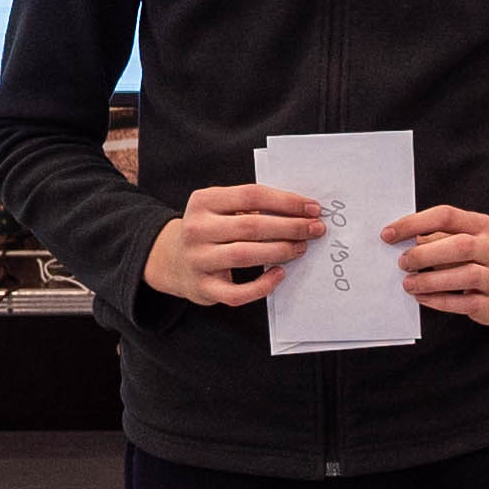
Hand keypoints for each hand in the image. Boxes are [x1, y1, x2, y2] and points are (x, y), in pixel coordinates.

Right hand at [144, 184, 323, 307]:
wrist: (173, 261)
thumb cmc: (210, 230)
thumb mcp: (220, 208)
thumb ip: (251, 206)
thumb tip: (301, 211)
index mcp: (204, 201)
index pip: (251, 195)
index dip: (286, 201)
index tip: (312, 209)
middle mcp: (196, 229)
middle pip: (252, 226)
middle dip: (290, 227)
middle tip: (315, 230)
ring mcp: (198, 260)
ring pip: (245, 255)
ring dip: (280, 251)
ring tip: (301, 248)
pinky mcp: (203, 288)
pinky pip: (237, 292)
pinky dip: (262, 285)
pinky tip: (278, 274)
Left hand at [384, 206, 488, 324]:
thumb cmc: (479, 257)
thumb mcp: (464, 238)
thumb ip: (435, 237)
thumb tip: (401, 240)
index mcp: (481, 225)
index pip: (446, 216)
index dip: (415, 223)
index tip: (388, 234)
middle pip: (461, 245)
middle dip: (426, 254)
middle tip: (403, 262)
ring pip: (467, 274)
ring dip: (432, 280)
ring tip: (408, 283)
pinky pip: (465, 302)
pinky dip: (440, 300)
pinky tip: (422, 298)